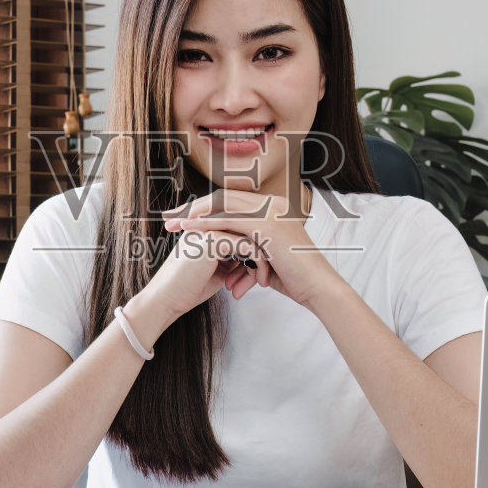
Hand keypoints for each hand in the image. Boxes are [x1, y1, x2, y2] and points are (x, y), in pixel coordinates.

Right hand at [137, 227, 264, 322]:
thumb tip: (256, 257)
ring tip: (263, 282)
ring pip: (252, 237)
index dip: (256, 252)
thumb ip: (233, 258)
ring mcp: (210, 229)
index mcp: (207, 228)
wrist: (165, 300)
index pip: (242, 231)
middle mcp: (208, 224)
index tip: (262, 273)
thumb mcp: (217, 270)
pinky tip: (259, 280)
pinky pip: (248, 246)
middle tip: (265, 278)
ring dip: (262, 261)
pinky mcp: (213, 239)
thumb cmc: (188, 289)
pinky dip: (258, 264)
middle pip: (249, 232)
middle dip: (262, 255)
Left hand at [161, 188, 341, 306]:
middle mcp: (272, 204)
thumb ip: (249, 249)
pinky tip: (189, 229)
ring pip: (223, 206)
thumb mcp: (267, 257)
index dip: (204, 207)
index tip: (182, 217)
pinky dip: (207, 223)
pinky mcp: (268, 225)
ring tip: (172, 225)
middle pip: (223, 198)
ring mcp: (271, 212)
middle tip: (169, 217)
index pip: (231, 201)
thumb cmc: (294, 278)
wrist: (318, 288)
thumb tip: (231, 260)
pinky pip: (230, 220)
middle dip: (193, 208)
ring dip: (195, 215)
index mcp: (272, 208)